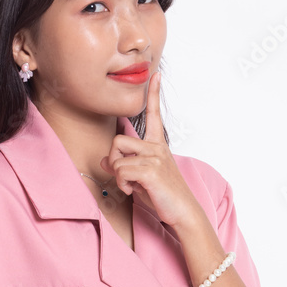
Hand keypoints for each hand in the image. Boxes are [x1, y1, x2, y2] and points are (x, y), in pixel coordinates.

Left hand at [99, 70, 204, 230]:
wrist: (183, 212)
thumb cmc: (163, 195)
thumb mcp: (140, 179)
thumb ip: (124, 167)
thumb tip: (104, 161)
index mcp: (157, 145)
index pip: (154, 115)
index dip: (153, 94)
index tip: (155, 74)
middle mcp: (157, 147)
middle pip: (118, 140)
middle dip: (113, 160)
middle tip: (123, 176)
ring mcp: (155, 157)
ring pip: (116, 158)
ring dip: (117, 175)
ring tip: (132, 185)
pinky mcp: (151, 170)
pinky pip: (121, 171)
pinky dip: (122, 184)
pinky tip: (134, 190)